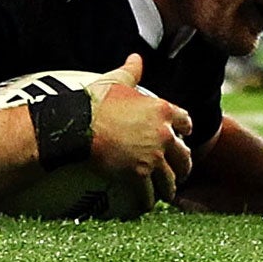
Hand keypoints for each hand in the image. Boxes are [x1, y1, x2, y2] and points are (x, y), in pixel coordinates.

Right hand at [86, 54, 192, 208]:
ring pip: (171, 180)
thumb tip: (136, 56)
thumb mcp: (116, 81)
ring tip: (165, 192)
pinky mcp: (139, 175)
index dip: (184, 130)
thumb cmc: (95, 100)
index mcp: (162, 110)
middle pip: (184, 156)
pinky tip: (146, 205)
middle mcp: (163, 135)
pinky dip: (148, 202)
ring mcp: (153, 157)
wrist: (76, 124)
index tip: (181, 136)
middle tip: (178, 171)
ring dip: (169, 188)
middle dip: (183, 165)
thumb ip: (131, 70)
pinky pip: (149, 195)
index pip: (186, 123)